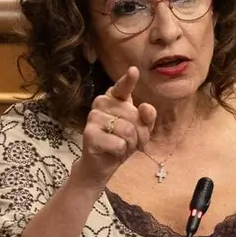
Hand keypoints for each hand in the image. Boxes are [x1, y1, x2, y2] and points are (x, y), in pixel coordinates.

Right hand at [79, 66, 156, 182]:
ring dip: (131, 144)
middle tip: (132, 142)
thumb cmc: (122, 143)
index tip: (133, 70)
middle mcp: (101, 103)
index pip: (122, 87)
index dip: (128, 80)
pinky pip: (118, 142)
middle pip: (133, 116)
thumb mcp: (140, 130)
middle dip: (140, 134)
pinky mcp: (89, 133)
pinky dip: (121, 151)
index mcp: (113, 98)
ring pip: (127, 130)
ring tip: (122, 146)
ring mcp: (93, 117)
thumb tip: (146, 107)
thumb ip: (146, 118)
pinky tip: (112, 151)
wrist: (102, 165)